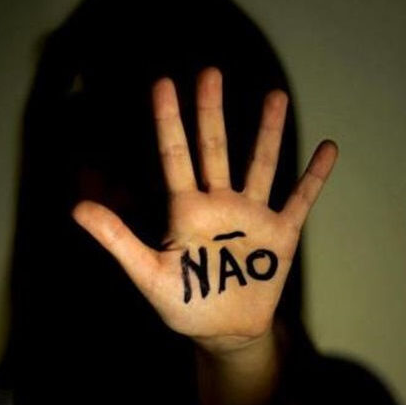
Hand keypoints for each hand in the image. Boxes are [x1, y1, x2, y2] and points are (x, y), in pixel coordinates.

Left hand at [72, 67, 336, 350]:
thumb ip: (117, 238)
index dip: (168, 121)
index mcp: (185, 210)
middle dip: (211, 112)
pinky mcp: (280, 234)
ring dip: (268, 132)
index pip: (174, 156)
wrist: (224, 332)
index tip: (163, 83)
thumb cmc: (183, 304)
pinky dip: (314, 176)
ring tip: (276, 95)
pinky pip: (300, 199)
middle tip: (209, 73)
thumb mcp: (147, 273)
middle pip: (214, 148)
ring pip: (260, 164)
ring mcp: (251, 215)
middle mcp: (219, 203)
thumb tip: (76, 207)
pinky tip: (329, 149)